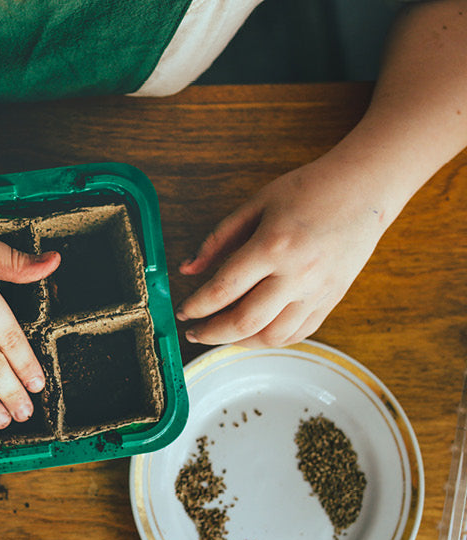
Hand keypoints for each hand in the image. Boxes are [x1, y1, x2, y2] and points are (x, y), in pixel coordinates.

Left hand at [175, 157, 390, 347]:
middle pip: (245, 322)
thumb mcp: (256, 204)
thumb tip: (187, 270)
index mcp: (273, 246)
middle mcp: (297, 274)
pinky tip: (255, 331)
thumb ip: (218, 239)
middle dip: (212, 333)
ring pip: (272, 337)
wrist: (366, 187)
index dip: (196, 307)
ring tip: (223, 334)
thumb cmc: (310, 189)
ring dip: (241, 342)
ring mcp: (318, 291)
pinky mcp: (333, 299)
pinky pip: (298, 333)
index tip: (183, 311)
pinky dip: (272, 339)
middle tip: (195, 332)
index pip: (223, 289)